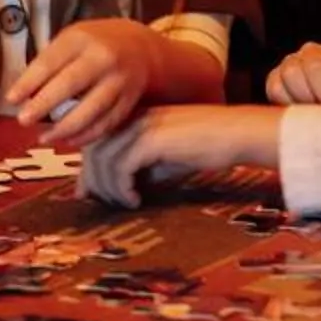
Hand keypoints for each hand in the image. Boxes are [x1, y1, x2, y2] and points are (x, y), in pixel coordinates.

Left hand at [3, 19, 162, 148]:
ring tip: (43, 137)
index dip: (29, 82)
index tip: (11, 99)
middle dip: (44, 104)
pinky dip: (85, 136)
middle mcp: (103, 58)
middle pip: (70, 84)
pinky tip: (67, 140)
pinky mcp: (129, 101)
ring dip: (64, 128)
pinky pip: (106, 124)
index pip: (50, 62)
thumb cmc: (93, 44)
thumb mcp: (71, 40)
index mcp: (81, 39)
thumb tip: (22, 96)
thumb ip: (50, 63)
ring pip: (91, 110)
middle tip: (23, 120)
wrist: (140, 48)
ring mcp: (119, 81)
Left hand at [80, 106, 278, 208]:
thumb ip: (139, 168)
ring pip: (103, 160)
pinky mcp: (150, 138)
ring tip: (124, 203)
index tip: (85, 194)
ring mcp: (140, 125)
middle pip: (93, 149)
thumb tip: (116, 189)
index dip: (87, 169)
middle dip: (92, 181)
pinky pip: (121, 167)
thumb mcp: (165, 159)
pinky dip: (122, 188)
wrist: (235, 133)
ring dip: (108, 188)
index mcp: (133, 117)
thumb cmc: (205, 145)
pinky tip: (135, 200)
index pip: (96, 141)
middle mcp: (132, 117)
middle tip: (100, 203)